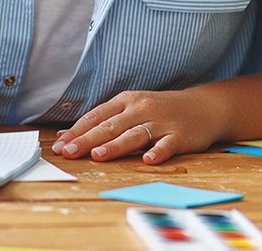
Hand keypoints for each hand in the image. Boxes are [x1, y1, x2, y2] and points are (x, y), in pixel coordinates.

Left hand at [51, 88, 221, 164]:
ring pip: (134, 135)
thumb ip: (101, 121)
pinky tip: (148, 160)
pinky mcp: (180, 136)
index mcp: (126, 101)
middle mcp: (141, 109)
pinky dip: (158, 152)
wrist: (203, 106)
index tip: (59, 146)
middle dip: (87, 140)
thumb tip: (66, 136)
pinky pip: (167, 144)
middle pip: (110, 126)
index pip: (96, 116)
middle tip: (69, 152)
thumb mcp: (130, 109)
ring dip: (116, 145)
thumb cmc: (160, 110)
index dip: (77, 131)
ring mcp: (161, 122)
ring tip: (98, 155)